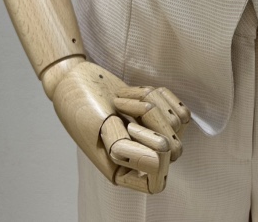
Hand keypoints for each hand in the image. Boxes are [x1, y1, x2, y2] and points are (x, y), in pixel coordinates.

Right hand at [51, 61, 190, 193]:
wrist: (78, 79)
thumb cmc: (81, 106)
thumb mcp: (100, 128)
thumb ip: (126, 148)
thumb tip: (160, 160)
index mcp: (123, 172)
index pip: (157, 179)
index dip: (154, 155)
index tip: (129, 128)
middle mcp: (140, 159)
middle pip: (174, 149)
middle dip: (152, 119)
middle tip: (120, 105)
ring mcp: (151, 137)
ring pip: (177, 124)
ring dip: (151, 101)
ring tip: (122, 97)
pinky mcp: (159, 118)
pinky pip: (179, 111)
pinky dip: (161, 96)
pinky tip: (137, 91)